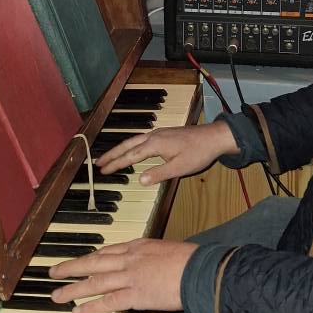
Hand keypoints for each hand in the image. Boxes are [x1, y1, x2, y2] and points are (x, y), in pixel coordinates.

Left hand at [49, 238, 197, 312]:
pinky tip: (77, 311)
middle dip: (72, 267)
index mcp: (140, 245)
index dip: (94, 258)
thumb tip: (158, 266)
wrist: (199, 270)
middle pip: (95, 262)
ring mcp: (130, 277)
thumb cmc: (193, 260)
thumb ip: (159, 257)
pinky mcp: (135, 296)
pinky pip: (108, 302)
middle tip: (54, 272)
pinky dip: (91, 307)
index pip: (111, 251)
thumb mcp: (172, 250)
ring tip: (57, 295)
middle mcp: (130, 259)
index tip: (84, 262)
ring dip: (73, 289)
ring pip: (95, 282)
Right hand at [96, 121, 238, 184]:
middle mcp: (153, 136)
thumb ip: (159, 174)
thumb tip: (139, 180)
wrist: (214, 137)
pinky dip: (131, 145)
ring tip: (109, 156)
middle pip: (127, 145)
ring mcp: (159, 133)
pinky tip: (132, 149)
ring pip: (134, 140)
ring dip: (120, 148)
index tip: (103, 170)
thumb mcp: (179, 167)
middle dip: (112, 154)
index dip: (116, 163)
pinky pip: (141, 139)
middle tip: (98, 163)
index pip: (130, 155)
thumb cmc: (198, 153)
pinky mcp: (164, 134)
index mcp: (155, 144)